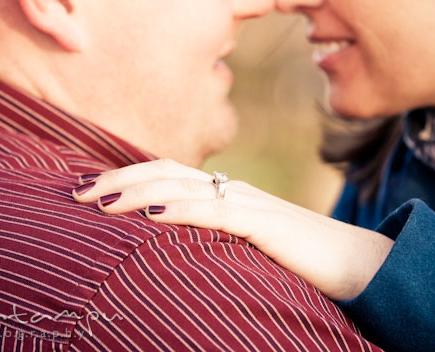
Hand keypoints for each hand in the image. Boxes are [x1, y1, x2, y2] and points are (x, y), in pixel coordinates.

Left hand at [73, 159, 392, 301]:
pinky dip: (182, 209)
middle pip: (165, 171)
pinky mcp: (266, 223)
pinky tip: (152, 214)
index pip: (166, 173)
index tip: (88, 189)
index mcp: (225, 193)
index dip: (125, 176)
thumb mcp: (245, 246)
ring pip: (183, 185)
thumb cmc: (298, 259)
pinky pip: (217, 212)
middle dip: (118, 179)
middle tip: (78, 192)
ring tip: (100, 201)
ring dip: (137, 190)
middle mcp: (232, 189)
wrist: (356, 264)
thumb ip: (211, 240)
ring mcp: (249, 203)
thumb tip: (167, 248)